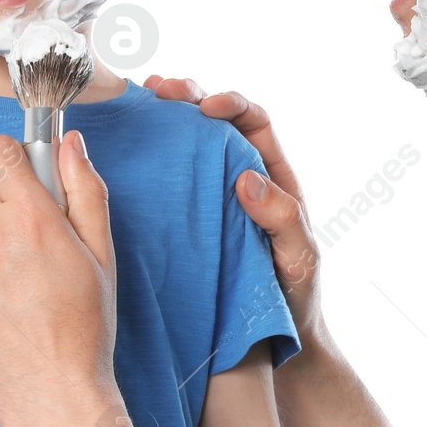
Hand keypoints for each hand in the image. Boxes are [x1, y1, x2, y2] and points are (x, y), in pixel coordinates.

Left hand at [0, 130, 118, 426]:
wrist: (51, 397)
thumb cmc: (85, 329)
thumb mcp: (102, 255)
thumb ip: (85, 191)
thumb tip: (70, 144)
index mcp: (33, 219)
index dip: (12, 158)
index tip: (24, 175)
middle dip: (2, 200)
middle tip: (29, 239)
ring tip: (14, 281)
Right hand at [144, 77, 322, 344]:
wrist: (273, 337)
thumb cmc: (294, 294)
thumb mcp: (299, 256)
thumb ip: (282, 217)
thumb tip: (246, 179)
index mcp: (272, 177)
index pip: (255, 123)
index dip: (231, 105)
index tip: (205, 107)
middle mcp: (240, 178)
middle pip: (215, 122)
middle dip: (189, 97)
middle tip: (158, 89)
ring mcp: (211, 197)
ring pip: (188, 146)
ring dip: (165, 119)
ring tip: (138, 104)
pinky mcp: (187, 219)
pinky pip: (170, 181)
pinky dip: (150, 159)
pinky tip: (127, 150)